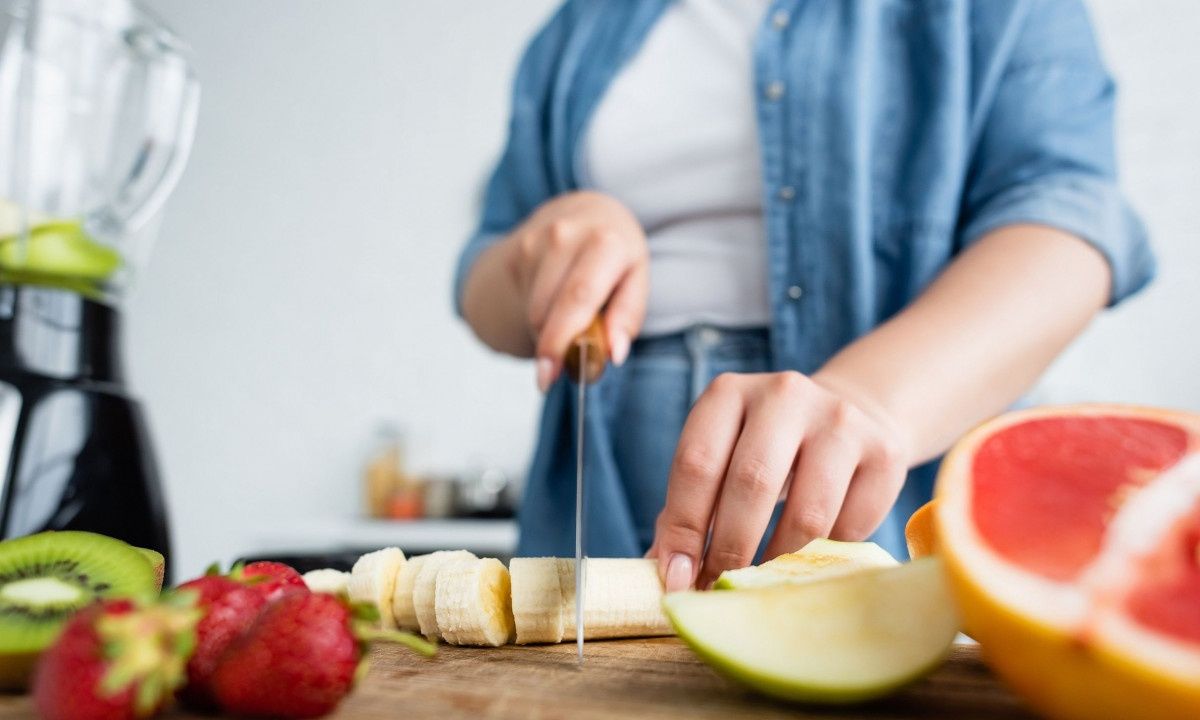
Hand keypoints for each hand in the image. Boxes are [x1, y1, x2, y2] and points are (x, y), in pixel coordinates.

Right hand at [502, 191, 648, 389]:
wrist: (585, 210)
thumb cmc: (617, 254)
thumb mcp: (636, 278)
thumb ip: (628, 316)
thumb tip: (613, 353)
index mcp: (606, 241)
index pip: (579, 296)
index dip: (563, 339)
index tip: (553, 374)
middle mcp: (567, 235)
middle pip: (549, 309)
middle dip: (548, 349)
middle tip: (549, 375)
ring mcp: (536, 239)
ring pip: (533, 309)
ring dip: (545, 331)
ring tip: (566, 328)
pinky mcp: (517, 248)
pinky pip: (524, 300)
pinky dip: (538, 314)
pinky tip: (554, 305)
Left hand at [648, 371, 909, 590]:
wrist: (846, 416)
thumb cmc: (764, 451)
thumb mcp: (720, 459)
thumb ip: (687, 510)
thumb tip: (664, 575)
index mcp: (727, 393)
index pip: (696, 464)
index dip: (683, 528)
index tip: (677, 578)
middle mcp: (783, 394)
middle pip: (751, 484)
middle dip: (730, 550)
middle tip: (719, 588)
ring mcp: (839, 419)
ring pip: (808, 512)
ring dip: (778, 561)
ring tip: (761, 584)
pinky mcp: (884, 452)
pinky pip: (852, 525)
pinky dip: (827, 555)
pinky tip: (810, 557)